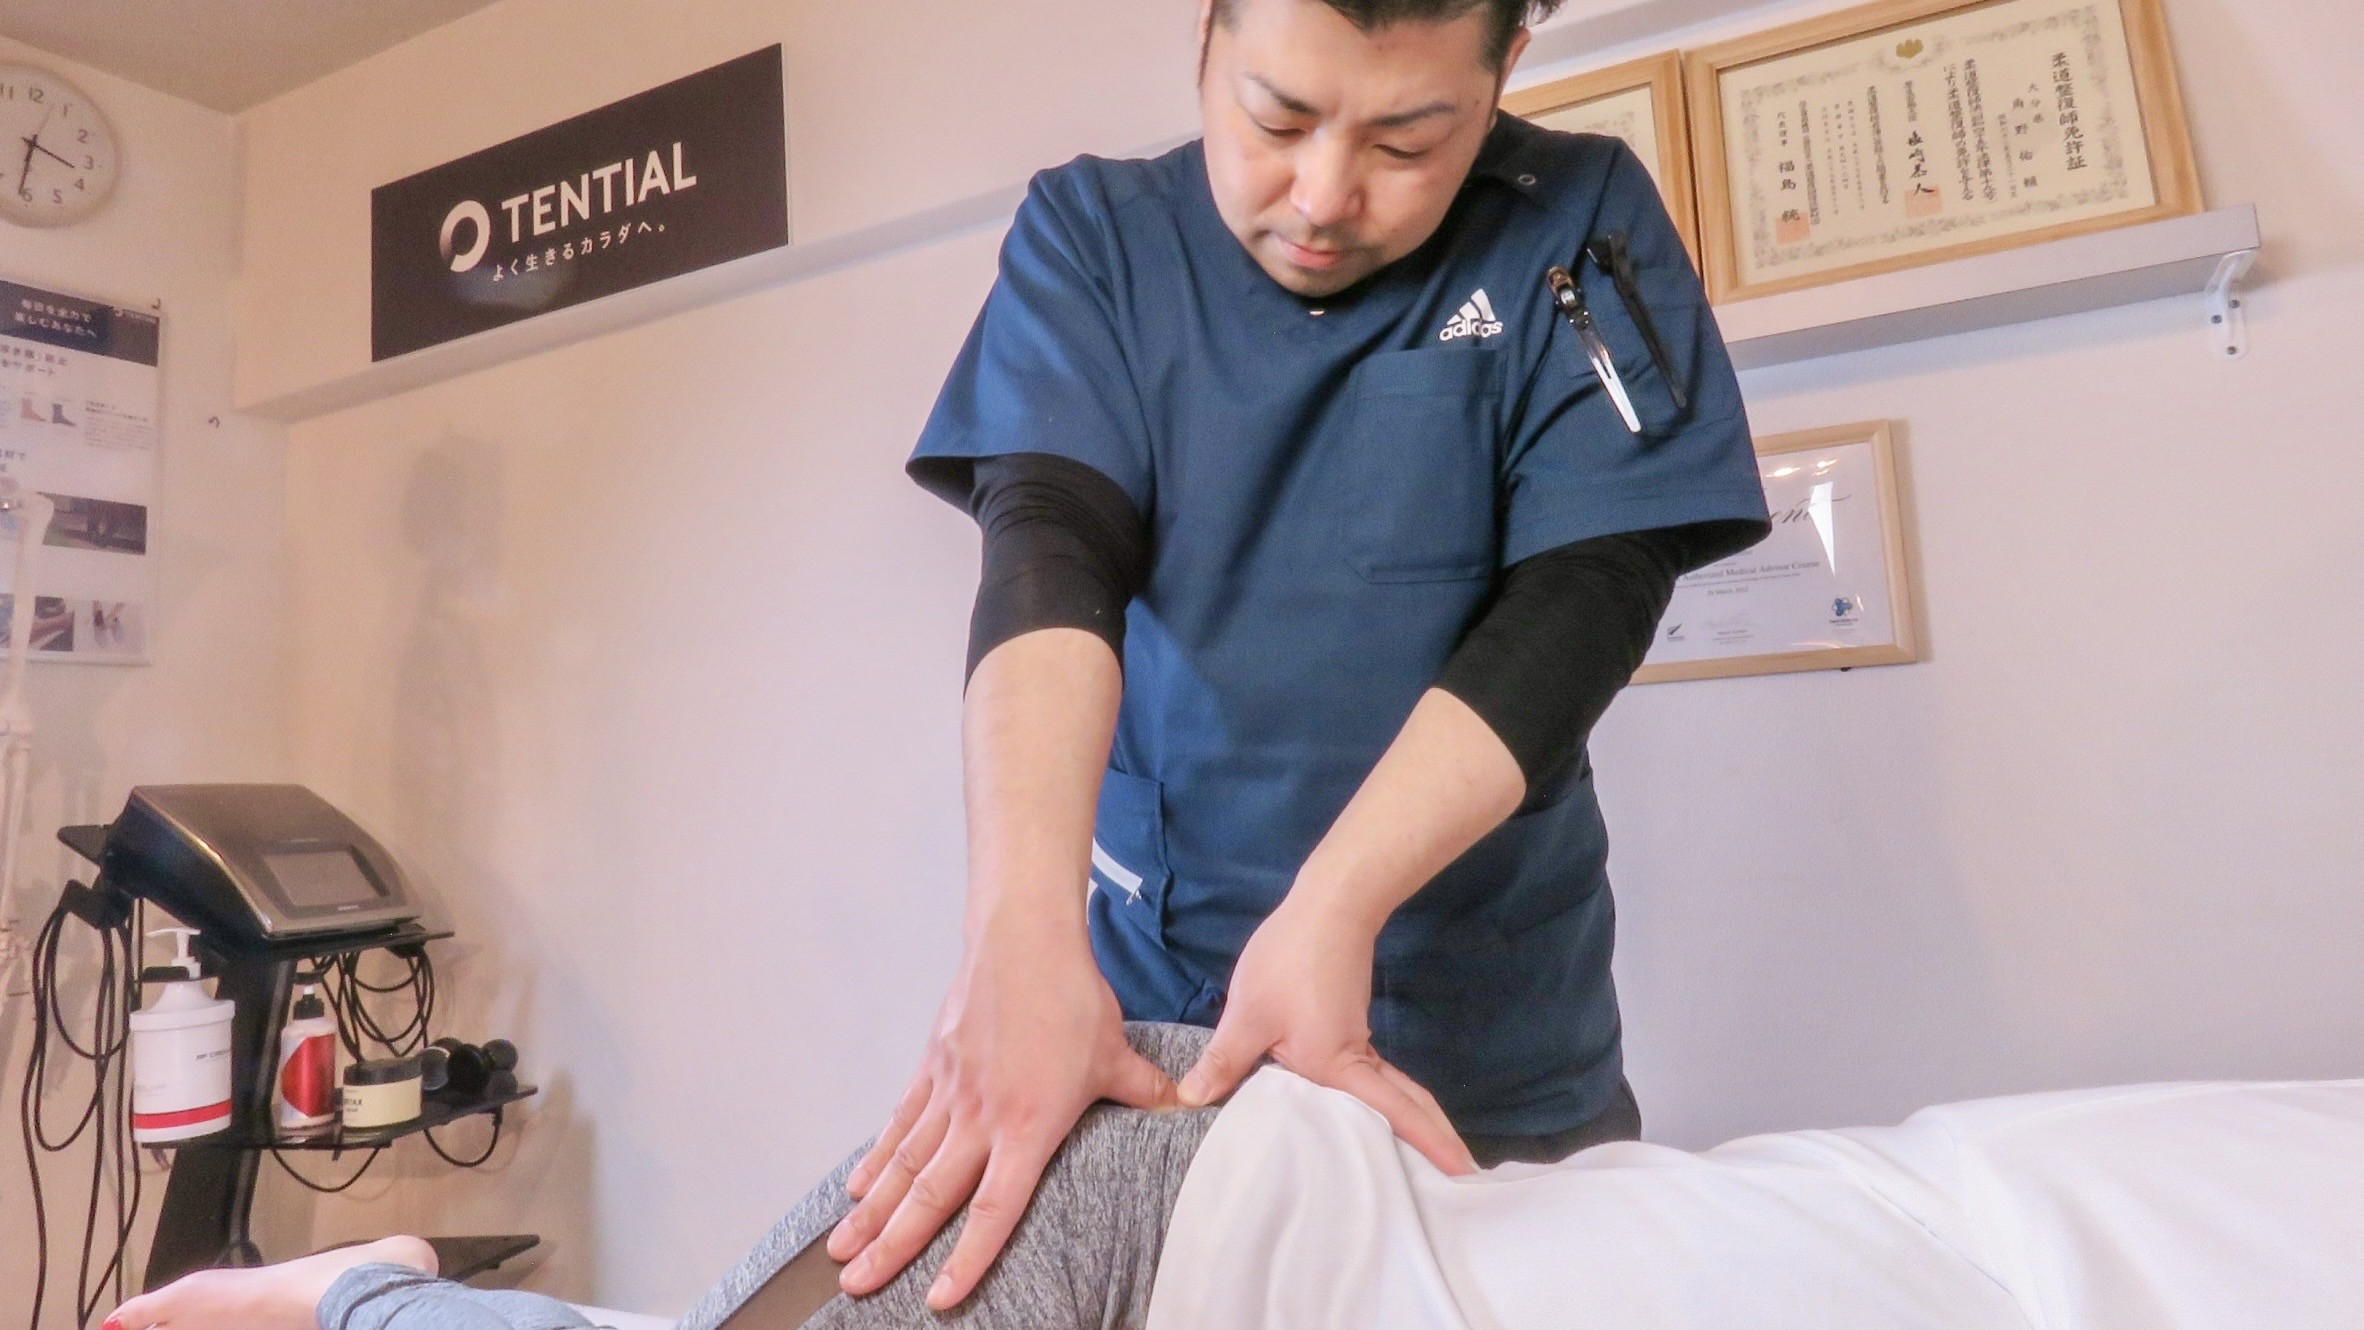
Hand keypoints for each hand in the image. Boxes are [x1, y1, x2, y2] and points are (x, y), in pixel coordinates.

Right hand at [827, 916, 1175, 1308]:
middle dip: (893, 1247)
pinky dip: (876, 1158)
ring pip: (903, 1164)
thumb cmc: (1070, 996)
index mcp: (1027, 1127)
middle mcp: (979, 1118)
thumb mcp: (1115, 1054)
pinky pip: (899, 1123)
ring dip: (872, 1212)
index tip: (940, 1297)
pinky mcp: (932, 1067)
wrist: (1022, 938)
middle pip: (929, 1196)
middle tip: (858, 1285)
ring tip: (842, 1251)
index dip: (968, 1257)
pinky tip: (858, 1188)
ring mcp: (949, 1093)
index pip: (995, 1208)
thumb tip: (1189, 1106)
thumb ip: (1145, 1091)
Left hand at [1177, 893, 1476, 1175]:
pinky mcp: (1350, 1028)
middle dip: (1434, 1139)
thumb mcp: (1248, 1013)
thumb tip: (1188, 1100)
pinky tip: (1367, 1115)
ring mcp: (1357, 1042)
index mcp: (1337, 1066)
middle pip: (1407, 1105)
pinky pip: (1375, 1077)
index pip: (1395, 1112)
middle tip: (1460, 1177)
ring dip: (1411, 1122)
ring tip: (1420, 1160)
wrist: (1329, 904)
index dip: (1430, 1142)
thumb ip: (1224, 1061)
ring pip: (1392, 1092)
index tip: (1463, 1174)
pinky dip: (1386, 1101)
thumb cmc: (1290, 959)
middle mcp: (1356, 1060)